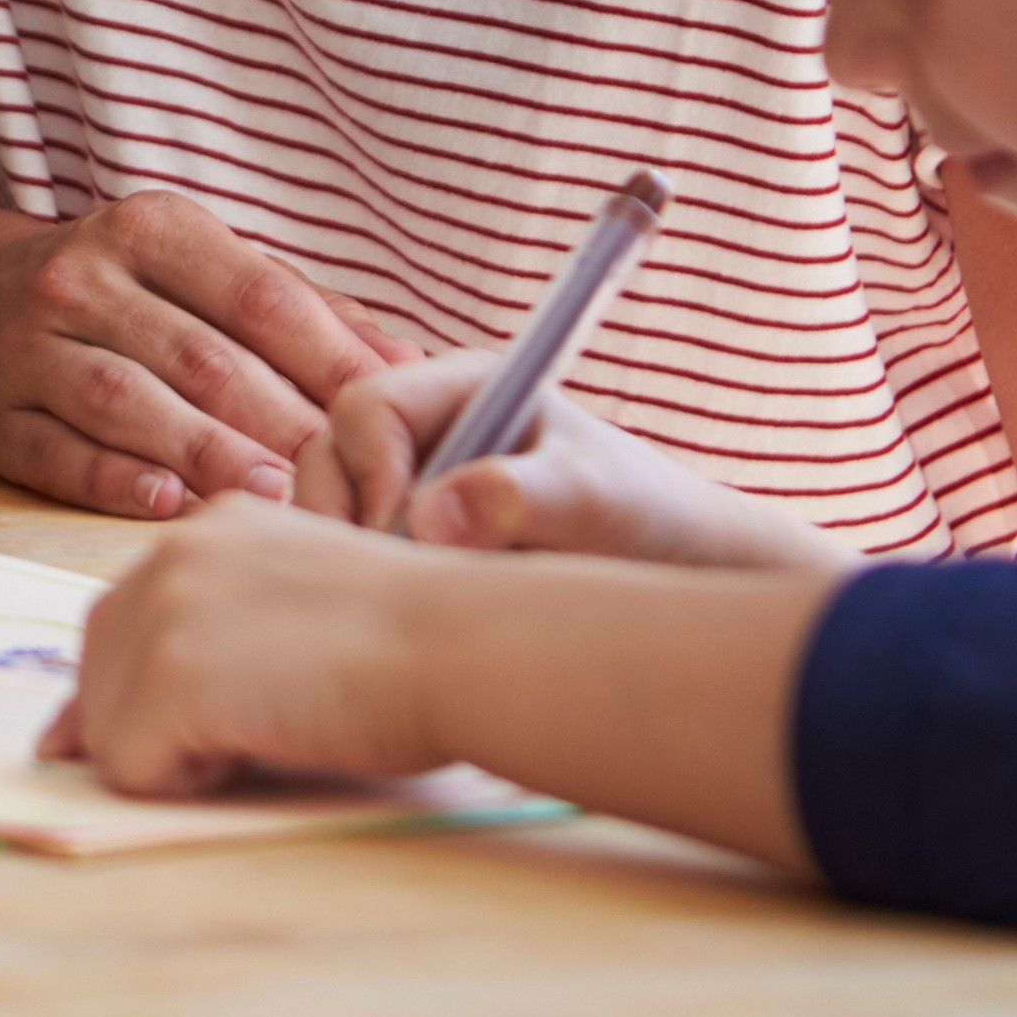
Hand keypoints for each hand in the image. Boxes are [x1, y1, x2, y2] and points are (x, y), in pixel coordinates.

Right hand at [0, 188, 410, 520]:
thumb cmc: (123, 293)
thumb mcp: (202, 270)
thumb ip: (305, 312)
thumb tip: (412, 363)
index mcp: (150, 227)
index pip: (259, 296)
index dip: (330, 360)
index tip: (389, 415)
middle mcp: (82, 278)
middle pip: (202, 358)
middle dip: (283, 422)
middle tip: (348, 480)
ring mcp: (28, 347)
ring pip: (129, 405)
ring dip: (210, 456)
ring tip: (278, 499)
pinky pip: (58, 453)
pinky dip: (116, 481)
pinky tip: (170, 505)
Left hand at [42, 496, 460, 794]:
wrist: (460, 645)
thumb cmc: (416, 644)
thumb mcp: (300, 608)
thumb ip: (222, 630)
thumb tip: (105, 716)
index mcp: (211, 529)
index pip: (125, 619)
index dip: (149, 685)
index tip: (202, 716)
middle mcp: (170, 554)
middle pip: (98, 669)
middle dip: (147, 719)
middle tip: (247, 732)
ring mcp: (162, 612)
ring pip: (104, 725)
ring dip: (170, 754)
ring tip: (262, 736)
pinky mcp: (166, 678)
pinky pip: (126, 767)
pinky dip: (182, 785)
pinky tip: (259, 751)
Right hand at [300, 350, 850, 571]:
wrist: (685, 577)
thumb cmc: (650, 519)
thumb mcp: (596, 502)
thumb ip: (521, 499)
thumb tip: (429, 521)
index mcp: (463, 389)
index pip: (369, 405)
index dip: (369, 465)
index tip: (396, 532)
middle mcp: (427, 433)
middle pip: (331, 455)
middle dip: (342, 517)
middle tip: (378, 584)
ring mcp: (413, 491)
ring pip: (332, 511)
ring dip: (346, 559)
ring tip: (398, 608)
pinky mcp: (410, 547)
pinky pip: (352, 559)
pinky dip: (360, 588)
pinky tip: (403, 627)